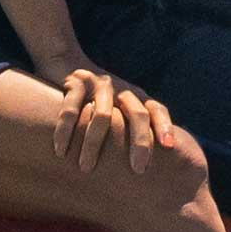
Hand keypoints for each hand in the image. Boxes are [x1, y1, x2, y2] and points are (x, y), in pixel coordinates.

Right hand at [44, 63, 186, 175]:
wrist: (65, 62)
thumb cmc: (94, 101)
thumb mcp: (117, 109)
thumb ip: (131, 128)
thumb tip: (148, 166)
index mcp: (135, 97)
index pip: (157, 110)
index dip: (165, 126)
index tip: (170, 147)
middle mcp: (121, 89)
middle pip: (137, 114)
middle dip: (140, 142)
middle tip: (139, 169)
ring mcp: (99, 84)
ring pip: (102, 117)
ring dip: (94, 145)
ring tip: (86, 168)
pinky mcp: (75, 82)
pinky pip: (71, 110)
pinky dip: (65, 132)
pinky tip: (60, 151)